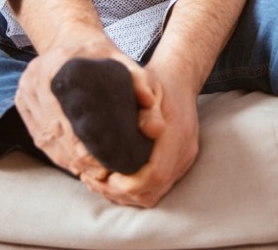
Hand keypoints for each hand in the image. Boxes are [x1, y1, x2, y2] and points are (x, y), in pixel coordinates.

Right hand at [14, 36, 156, 183]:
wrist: (71, 40)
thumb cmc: (99, 54)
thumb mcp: (122, 62)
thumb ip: (140, 84)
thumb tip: (153, 117)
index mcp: (51, 69)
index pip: (63, 116)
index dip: (79, 143)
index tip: (98, 159)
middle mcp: (31, 82)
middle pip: (52, 131)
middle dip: (75, 156)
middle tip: (98, 172)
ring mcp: (23, 95)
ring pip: (44, 138)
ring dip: (66, 159)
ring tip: (89, 172)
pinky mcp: (22, 105)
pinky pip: (38, 136)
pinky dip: (56, 153)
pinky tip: (74, 164)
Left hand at [81, 62, 200, 207]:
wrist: (180, 82)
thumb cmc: (159, 82)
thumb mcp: (150, 83)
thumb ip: (149, 105)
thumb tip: (150, 130)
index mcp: (178, 134)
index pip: (155, 174)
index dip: (129, 183)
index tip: (106, 176)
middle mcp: (184, 152)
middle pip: (151, 190)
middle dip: (120, 191)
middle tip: (94, 180)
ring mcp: (183, 161)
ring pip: (152, 195)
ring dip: (124, 194)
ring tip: (99, 181)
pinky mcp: (178, 165)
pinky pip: (156, 189)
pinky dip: (133, 191)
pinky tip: (114, 181)